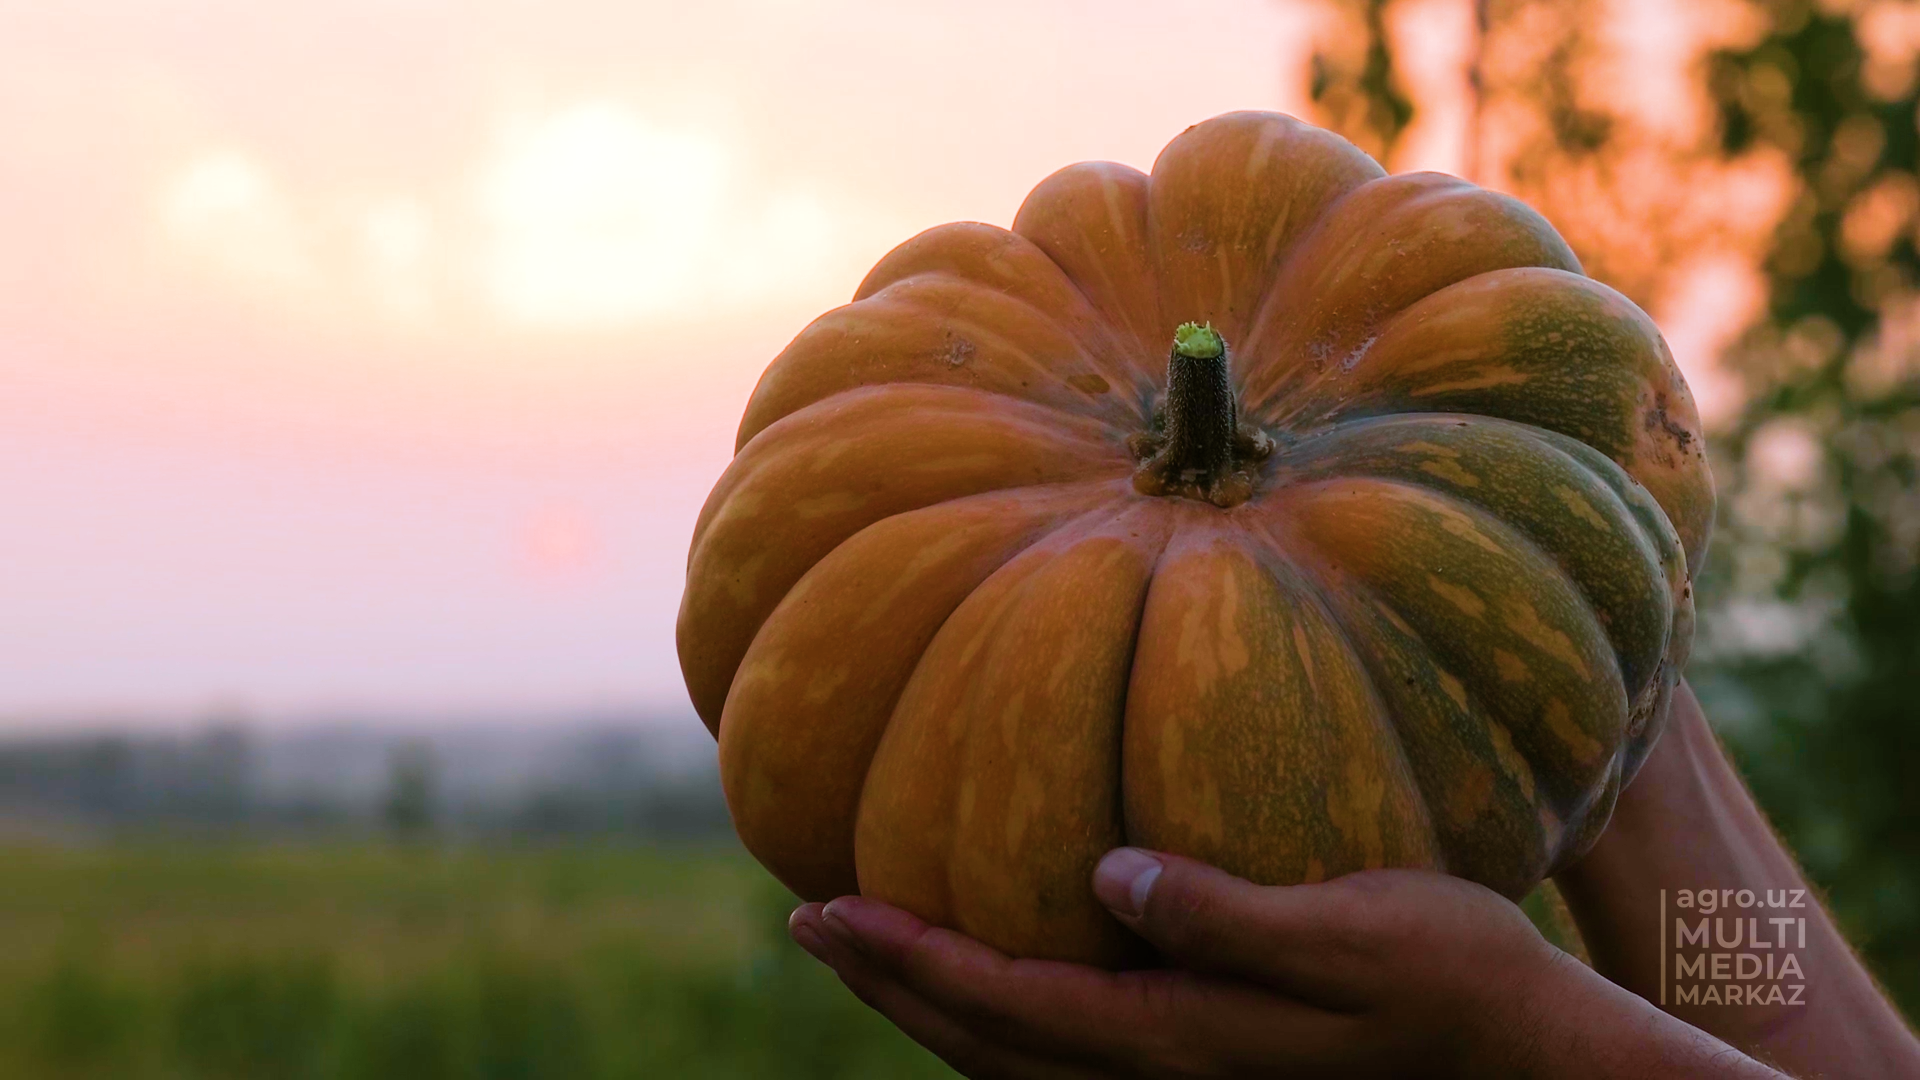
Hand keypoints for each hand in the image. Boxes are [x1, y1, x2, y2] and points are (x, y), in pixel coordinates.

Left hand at [787, 852, 1577, 1077]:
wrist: (1529, 1062)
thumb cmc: (1456, 980)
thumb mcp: (1352, 933)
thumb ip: (1224, 915)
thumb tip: (1106, 876)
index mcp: (1176, 1040)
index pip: (1002, 1002)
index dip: (906, 957)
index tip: (823, 908)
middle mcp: (1161, 1078)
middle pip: (983, 1043)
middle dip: (892, 984)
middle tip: (811, 924)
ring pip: (1015, 1062)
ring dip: (932, 1007)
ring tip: (874, 952)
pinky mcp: (1209, 1072)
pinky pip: (1064, 1057)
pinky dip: (998, 1020)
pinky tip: (997, 980)